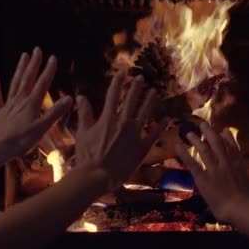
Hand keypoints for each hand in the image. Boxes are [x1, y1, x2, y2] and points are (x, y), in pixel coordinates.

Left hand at [0, 47, 72, 159]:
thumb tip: (69, 99)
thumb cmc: (20, 142)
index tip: (53, 57)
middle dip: (34, 64)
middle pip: (27, 78)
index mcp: (31, 104)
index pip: (42, 83)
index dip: (48, 70)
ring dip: (20, 69)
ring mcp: (7, 105)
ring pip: (15, 83)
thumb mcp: (42, 128)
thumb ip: (55, 113)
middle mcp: (19, 101)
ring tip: (23, 56)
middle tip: (37, 49)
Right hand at [74, 71, 167, 190]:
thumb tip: (81, 97)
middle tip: (141, 78)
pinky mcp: (143, 147)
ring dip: (150, 101)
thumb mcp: (82, 133)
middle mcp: (123, 122)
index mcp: (108, 118)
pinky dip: (161, 126)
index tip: (122, 72)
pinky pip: (154, 134)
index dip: (118, 81)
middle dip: (136, 88)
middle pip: (132, 100)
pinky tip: (167, 118)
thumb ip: (84, 113)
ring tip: (155, 92)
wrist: (98, 176)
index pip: (113, 94)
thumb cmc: (87, 156)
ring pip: (145, 113)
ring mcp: (135, 134)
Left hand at [175, 122, 248, 221]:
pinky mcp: (203, 178)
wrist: (239, 211)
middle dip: (209, 133)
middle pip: (216, 143)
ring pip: (203, 150)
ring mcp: (213, 170)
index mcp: (239, 165)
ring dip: (196, 141)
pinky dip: (184, 154)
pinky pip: (192, 163)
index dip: (227, 138)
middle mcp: (225, 163)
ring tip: (189, 133)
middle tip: (202, 124)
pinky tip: (177, 146)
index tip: (223, 130)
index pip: (233, 147)